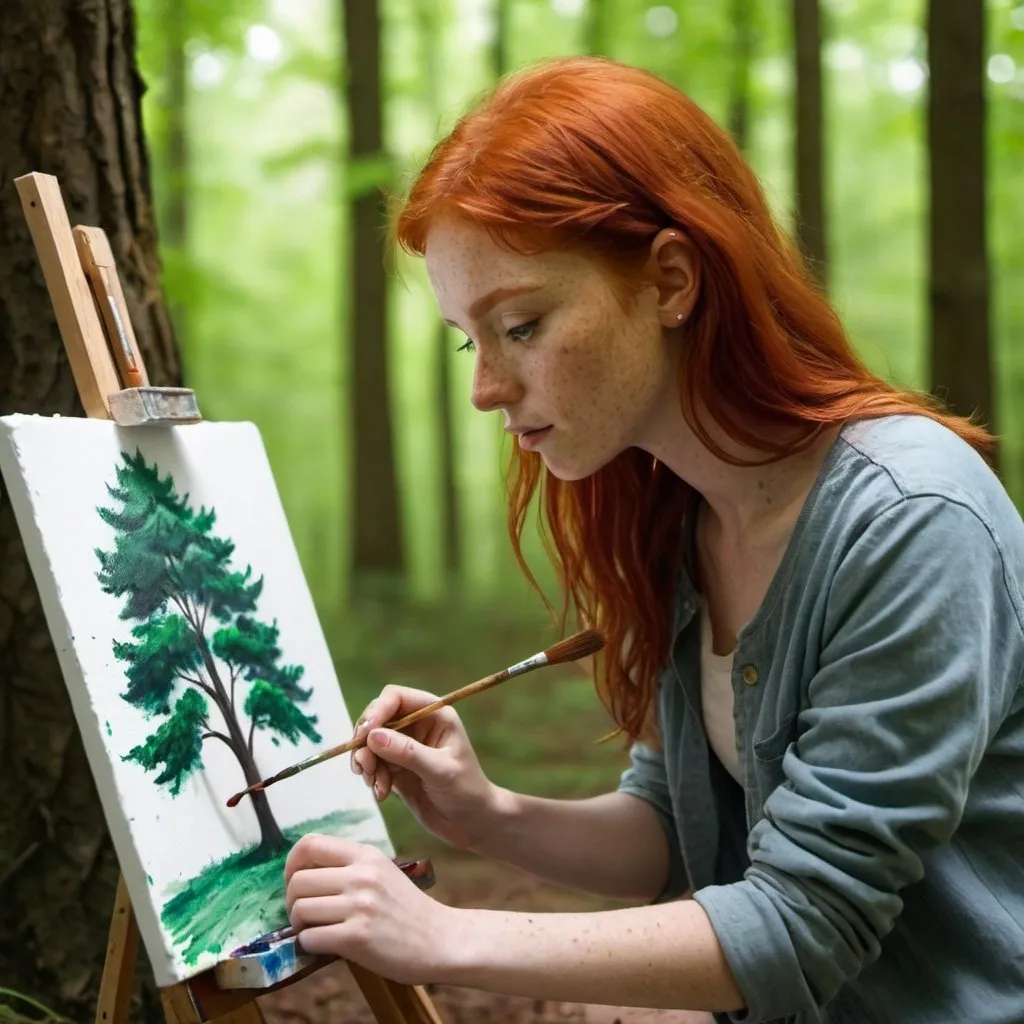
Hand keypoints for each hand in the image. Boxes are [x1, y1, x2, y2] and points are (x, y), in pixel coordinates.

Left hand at [284, 834, 456, 983]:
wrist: (439, 939)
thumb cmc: (407, 908)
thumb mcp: (382, 872)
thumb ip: (349, 867)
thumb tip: (302, 873)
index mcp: (366, 855)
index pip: (310, 844)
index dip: (291, 863)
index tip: (293, 881)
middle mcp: (361, 875)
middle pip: (298, 881)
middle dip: (291, 901)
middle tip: (304, 914)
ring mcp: (359, 906)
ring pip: (300, 909)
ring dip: (299, 925)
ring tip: (315, 930)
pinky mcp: (357, 937)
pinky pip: (310, 938)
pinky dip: (309, 945)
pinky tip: (324, 945)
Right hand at [351, 684, 506, 851]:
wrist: (472, 823)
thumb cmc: (466, 791)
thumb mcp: (440, 770)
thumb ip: (407, 752)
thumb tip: (372, 735)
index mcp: (434, 714)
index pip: (396, 697)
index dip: (377, 711)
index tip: (365, 734)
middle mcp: (417, 725)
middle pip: (377, 718)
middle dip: (365, 741)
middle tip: (364, 766)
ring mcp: (405, 747)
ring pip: (370, 743)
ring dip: (366, 762)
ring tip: (375, 784)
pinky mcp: (396, 768)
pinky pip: (373, 765)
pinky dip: (372, 778)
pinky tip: (382, 794)